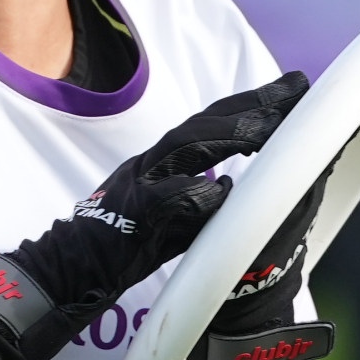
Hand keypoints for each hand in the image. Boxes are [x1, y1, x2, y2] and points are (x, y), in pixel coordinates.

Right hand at [0, 73, 307, 359]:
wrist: (66, 270)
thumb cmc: (117, 245)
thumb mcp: (163, 213)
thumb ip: (194, 199)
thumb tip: (230, 191)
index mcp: (157, 161)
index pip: (208, 123)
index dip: (248, 104)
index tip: (289, 91)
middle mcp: (148, 163)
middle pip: (203, 123)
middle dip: (252, 104)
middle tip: (294, 89)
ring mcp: (137, 186)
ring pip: (185, 147)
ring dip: (228, 133)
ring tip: (269, 124)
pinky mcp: (130, 217)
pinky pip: (165, 202)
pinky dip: (193, 194)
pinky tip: (223, 191)